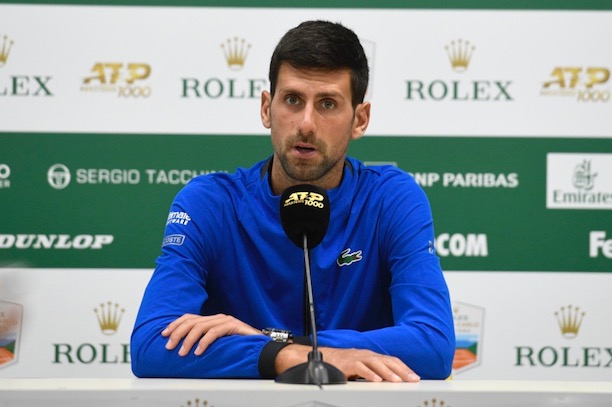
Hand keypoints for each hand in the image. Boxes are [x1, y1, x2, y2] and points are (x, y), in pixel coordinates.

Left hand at [162, 313, 261, 355]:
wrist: (260, 345)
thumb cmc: (238, 345)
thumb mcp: (217, 342)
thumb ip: (204, 340)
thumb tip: (184, 347)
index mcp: (212, 319)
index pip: (189, 317)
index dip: (175, 324)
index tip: (164, 334)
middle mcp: (217, 317)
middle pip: (192, 321)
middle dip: (177, 333)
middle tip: (169, 346)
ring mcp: (225, 320)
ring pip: (201, 327)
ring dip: (188, 341)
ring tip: (182, 352)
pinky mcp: (233, 325)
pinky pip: (214, 332)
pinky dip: (204, 342)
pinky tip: (199, 352)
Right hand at [276, 345, 419, 382]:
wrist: (314, 358)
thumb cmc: (336, 365)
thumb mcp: (357, 369)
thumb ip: (369, 372)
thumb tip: (386, 382)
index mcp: (368, 356)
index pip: (390, 360)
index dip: (403, 368)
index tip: (414, 377)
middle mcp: (364, 354)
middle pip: (386, 360)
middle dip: (401, 370)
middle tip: (412, 379)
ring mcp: (355, 357)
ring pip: (375, 362)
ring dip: (388, 372)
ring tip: (397, 381)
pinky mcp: (346, 362)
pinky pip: (359, 367)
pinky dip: (369, 374)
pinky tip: (377, 380)